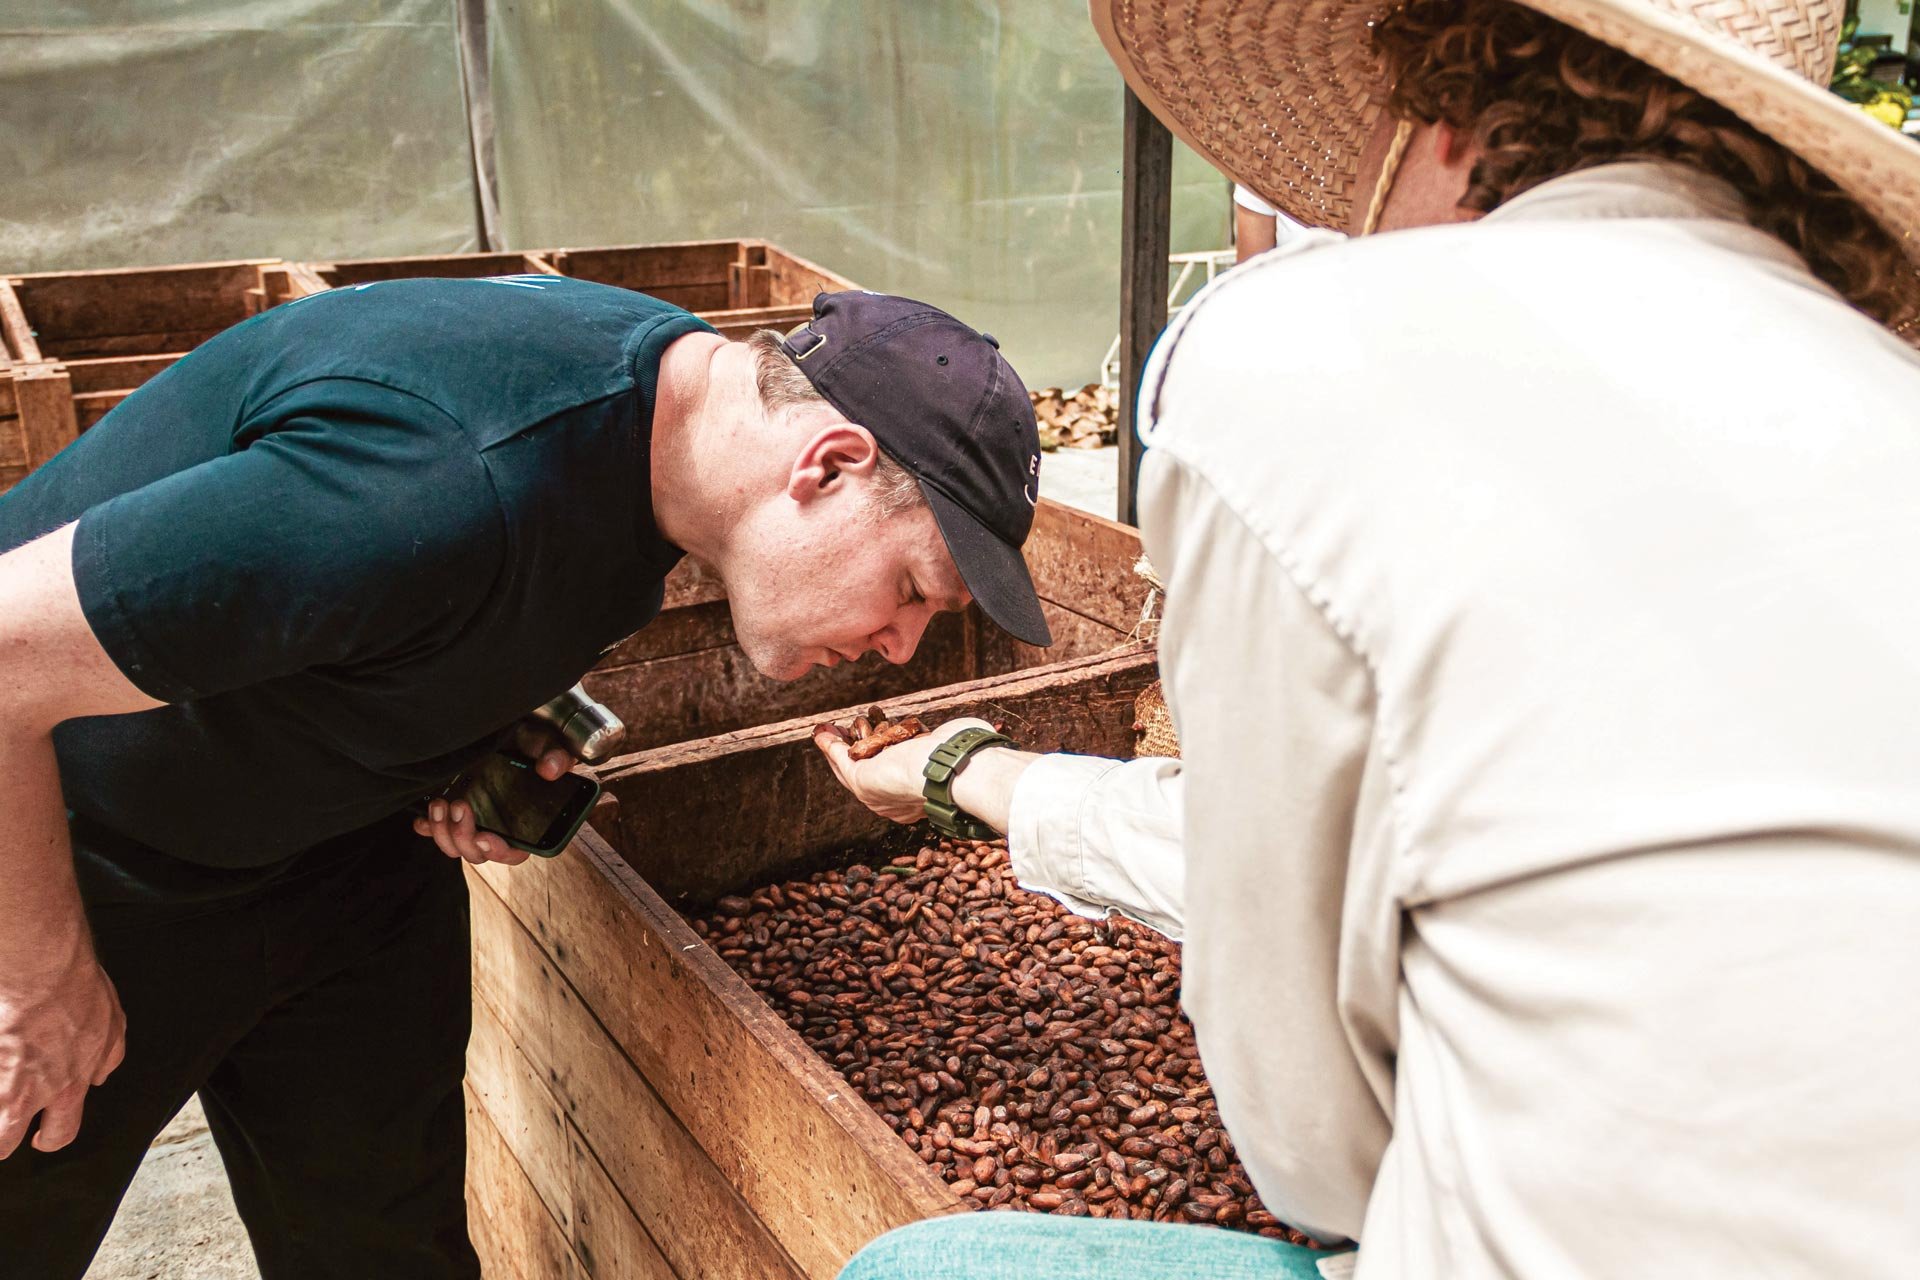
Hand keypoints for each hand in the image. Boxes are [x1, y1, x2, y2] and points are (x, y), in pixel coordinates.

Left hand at [0, 934, 125, 1158]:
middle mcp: (56, 1086)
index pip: (5, 1142)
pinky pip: (108, 1062)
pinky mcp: (110, 1033)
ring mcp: (89, 1060)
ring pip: (86, 1098)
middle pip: (57, 1136)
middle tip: (31, 1138)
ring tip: (58, 1099)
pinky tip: (86, 1060)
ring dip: (68, 1103)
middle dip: (42, 1141)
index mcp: (15, 1095)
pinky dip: (96, 1066)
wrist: (38, 961)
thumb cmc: (4, 1001)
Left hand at [413, 720, 576, 865]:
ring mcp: (475, 823)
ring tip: (439, 804)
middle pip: (478, 853)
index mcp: (527, 824)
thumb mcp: (549, 747)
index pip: (514, 853)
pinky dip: (429, 828)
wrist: (511, 735)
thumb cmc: (535, 746)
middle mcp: (498, 829)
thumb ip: (556, 758)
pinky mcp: (455, 814)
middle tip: (460, 806)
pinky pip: (439, 832)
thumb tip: (550, 770)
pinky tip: (422, 818)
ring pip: (456, 846)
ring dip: (443, 831)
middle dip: (463, 836)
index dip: (499, 851)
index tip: (485, 836)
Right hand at [813, 717, 996, 823]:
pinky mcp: (862, 782)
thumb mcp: (957, 751)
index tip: (878, 736)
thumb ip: (952, 745)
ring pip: (851, 765)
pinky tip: (821, 733)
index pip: (895, 773)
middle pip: (868, 770)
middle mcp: (894, 801)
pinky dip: (829, 746)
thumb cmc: (964, 763)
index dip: (883, 753)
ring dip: (838, 747)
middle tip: (844, 733)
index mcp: (917, 799)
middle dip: (854, 751)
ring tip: (829, 731)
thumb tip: (966, 733)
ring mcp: (876, 794)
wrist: (954, 773)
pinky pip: (841, 761)